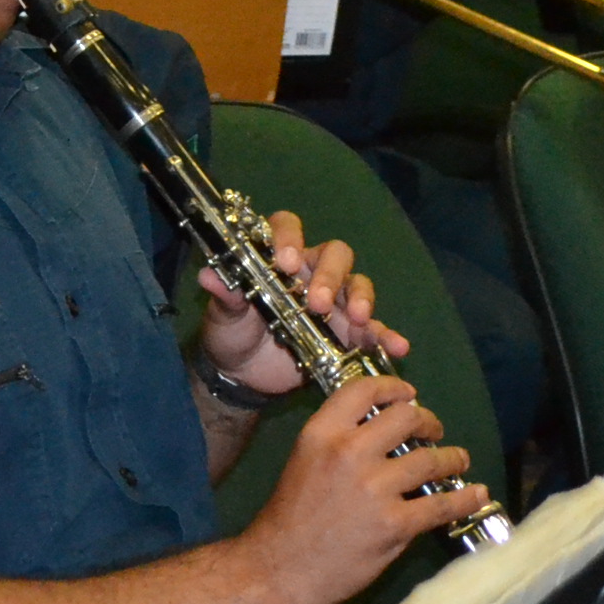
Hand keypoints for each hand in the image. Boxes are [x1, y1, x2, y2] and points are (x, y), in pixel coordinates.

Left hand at [197, 210, 402, 392]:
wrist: (242, 375)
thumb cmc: (231, 332)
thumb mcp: (223, 315)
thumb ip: (224, 295)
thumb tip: (207, 275)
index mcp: (277, 259)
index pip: (288, 227)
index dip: (290, 237)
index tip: (286, 262)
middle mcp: (310, 272)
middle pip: (334, 254)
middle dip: (330, 276)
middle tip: (318, 304)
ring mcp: (332, 302)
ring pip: (357, 284)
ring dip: (361, 299)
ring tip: (358, 321)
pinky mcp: (345, 332)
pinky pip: (371, 328)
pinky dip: (385, 334)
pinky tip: (396, 345)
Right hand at [238, 376, 478, 603]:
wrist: (279, 569)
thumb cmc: (289, 517)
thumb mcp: (305, 460)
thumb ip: (339, 440)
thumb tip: (382, 430)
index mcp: (322, 433)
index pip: (365, 390)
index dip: (394, 387)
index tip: (409, 395)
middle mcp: (350, 452)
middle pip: (406, 418)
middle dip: (428, 421)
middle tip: (434, 431)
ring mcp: (375, 488)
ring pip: (430, 460)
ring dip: (451, 459)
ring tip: (457, 461)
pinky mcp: (394, 524)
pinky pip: (441, 505)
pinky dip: (464, 498)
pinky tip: (477, 494)